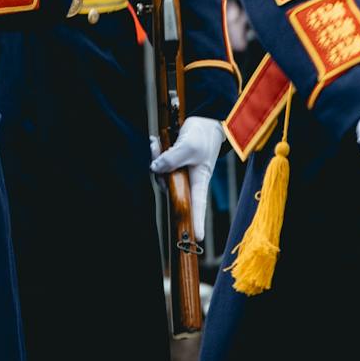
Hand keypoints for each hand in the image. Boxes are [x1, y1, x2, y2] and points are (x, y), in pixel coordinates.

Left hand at [150, 116, 224, 240]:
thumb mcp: (190, 147)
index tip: (197, 238)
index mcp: (199, 181)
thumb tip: (155, 168)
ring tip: (157, 142)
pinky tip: (155, 141)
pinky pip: (159, 164)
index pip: (198, 205)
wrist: (205, 122)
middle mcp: (188, 181)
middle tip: (158, 149)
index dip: (197, 221)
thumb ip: (172, 159)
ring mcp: (180, 172)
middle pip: (169, 186)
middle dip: (160, 172)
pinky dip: (156, 154)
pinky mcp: (173, 164)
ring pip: (161, 174)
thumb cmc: (203, 137)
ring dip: (156, 159)